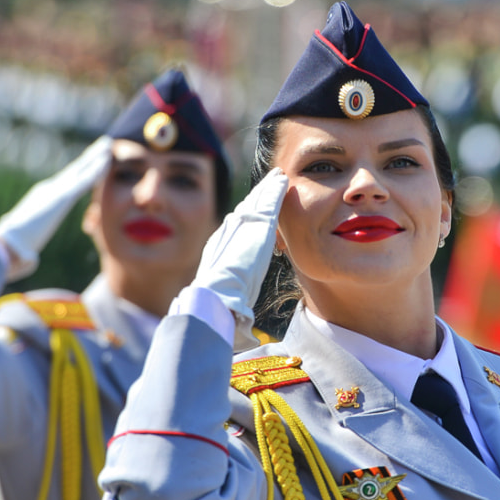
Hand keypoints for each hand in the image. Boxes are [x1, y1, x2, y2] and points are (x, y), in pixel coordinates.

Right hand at [0, 136, 112, 280]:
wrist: (8, 244)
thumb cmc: (14, 246)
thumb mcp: (25, 242)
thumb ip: (30, 245)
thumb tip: (30, 256)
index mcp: (42, 197)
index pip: (66, 181)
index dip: (80, 170)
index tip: (91, 161)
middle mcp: (49, 189)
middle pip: (75, 169)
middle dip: (90, 156)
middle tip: (104, 144)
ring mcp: (56, 192)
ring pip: (81, 169)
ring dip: (96, 157)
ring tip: (109, 144)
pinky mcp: (62, 198)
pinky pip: (84, 181)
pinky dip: (96, 171)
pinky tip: (107, 162)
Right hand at [192, 168, 288, 350]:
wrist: (216, 296)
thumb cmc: (218, 305)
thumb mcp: (228, 296)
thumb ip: (236, 297)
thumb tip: (242, 321)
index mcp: (220, 248)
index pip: (235, 228)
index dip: (245, 217)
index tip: (253, 210)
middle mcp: (228, 232)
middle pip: (246, 209)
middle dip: (257, 197)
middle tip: (268, 184)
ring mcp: (241, 226)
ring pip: (257, 202)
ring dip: (268, 189)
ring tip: (278, 178)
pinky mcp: (256, 225)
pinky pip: (269, 202)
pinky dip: (276, 190)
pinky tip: (283, 181)